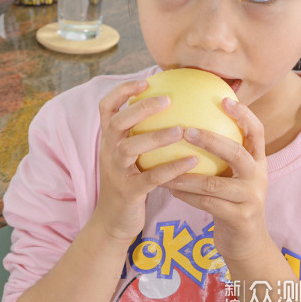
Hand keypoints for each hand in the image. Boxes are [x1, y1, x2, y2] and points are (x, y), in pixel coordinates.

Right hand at [94, 80, 197, 243]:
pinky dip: (170, 169)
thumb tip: (175, 106)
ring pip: (129, 148)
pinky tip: (193, 161)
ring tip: (181, 130)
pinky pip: (150, 178)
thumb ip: (142, 133)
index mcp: (109, 140)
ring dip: (155, 137)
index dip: (122, 91)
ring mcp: (116, 172)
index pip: (106, 108)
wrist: (113, 221)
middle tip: (167, 99)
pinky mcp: (128, 192)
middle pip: (116, 123)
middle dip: (139, 108)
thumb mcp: (130, 155)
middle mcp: (108, 152)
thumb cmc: (130, 181)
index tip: (146, 81)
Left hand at [162, 98, 269, 260]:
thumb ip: (218, 153)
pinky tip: (169, 188)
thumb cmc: (229, 200)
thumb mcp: (230, 175)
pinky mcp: (240, 219)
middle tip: (185, 130)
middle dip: (211, 140)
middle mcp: (258, 177)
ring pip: (214, 183)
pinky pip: (206, 203)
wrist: (245, 243)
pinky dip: (186, 194)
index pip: (256, 132)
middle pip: (237, 153)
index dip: (243, 115)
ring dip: (185, 173)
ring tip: (162, 164)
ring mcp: (251, 199)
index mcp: (257, 162)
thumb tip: (186, 119)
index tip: (224, 99)